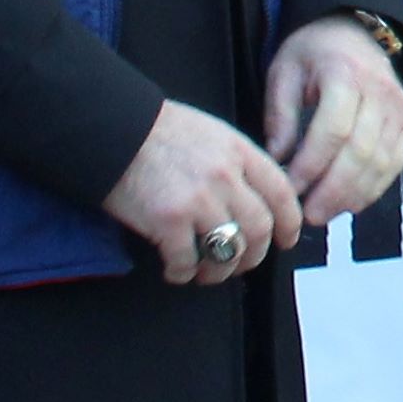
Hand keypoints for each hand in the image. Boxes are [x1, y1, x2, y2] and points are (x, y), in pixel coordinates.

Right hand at [101, 98, 303, 281]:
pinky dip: (183, 273)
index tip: (285, 239)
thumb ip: (237, 164)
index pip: (281, 194)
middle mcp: (225, 176)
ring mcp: (198, 200)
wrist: (113, 129)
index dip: (289, 223)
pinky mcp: (168, 221)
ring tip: (205, 272)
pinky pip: (187, 261)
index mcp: (239, 151)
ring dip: (219, 271)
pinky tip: (176, 269)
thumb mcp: (211, 134)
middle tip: (240, 263)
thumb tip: (254, 199)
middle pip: (259, 229)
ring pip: (228, 252)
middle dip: (254, 255)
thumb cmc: (157, 132)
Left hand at [262, 14, 402, 226]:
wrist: (354, 31)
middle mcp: (380, 92)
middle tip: (308, 214)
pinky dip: (373, 188)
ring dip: (353, 195)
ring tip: (324, 213)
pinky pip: (395, 164)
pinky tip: (349, 203)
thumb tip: (278, 161)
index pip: (334, 130)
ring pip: (382, 163)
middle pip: (361, 152)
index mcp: (345, 74)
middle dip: (333, 189)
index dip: (312, 165)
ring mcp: (399, 109)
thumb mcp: (284, 71)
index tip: (289, 188)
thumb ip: (280, 115)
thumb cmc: (314, 52)